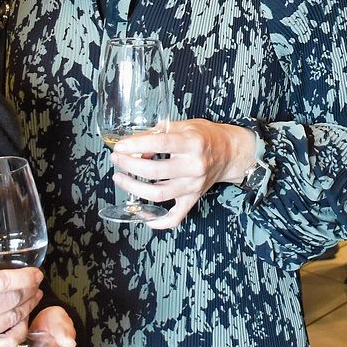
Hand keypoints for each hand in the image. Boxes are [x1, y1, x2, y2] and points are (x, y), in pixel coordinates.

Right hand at [0, 245, 44, 346]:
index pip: (3, 281)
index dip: (25, 276)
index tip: (35, 272)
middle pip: (13, 299)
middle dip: (30, 289)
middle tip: (36, 283)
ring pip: (14, 319)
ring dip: (28, 306)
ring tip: (33, 297)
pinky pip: (8, 342)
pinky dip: (20, 330)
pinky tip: (21, 321)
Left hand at [111, 118, 257, 229]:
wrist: (230, 153)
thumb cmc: (205, 137)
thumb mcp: (184, 125)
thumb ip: (158, 133)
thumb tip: (135, 147)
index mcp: (192, 144)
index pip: (159, 144)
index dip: (135, 145)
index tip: (120, 146)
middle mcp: (194, 166)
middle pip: (154, 171)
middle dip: (129, 165)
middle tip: (117, 159)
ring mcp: (194, 186)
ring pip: (158, 194)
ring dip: (134, 188)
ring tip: (120, 178)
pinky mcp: (193, 199)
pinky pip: (175, 217)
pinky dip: (157, 221)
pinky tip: (141, 215)